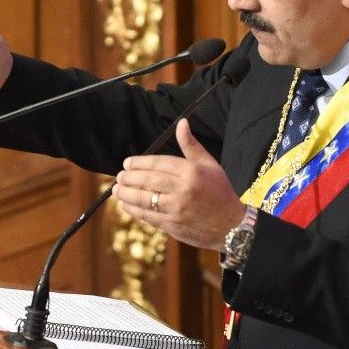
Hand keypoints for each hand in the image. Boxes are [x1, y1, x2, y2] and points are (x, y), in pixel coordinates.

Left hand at [113, 120, 247, 250]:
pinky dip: (135, 211)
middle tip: (119, 176)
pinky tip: (127, 205)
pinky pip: (149, 217)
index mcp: (191, 172)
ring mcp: (177, 210)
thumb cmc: (220, 192)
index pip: (159, 164)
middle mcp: (183, 190)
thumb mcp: (210, 164)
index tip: (127, 163)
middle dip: (130, 178)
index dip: (140, 163)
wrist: (231, 225)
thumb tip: (181, 122)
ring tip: (117, 189)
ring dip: (127, 195)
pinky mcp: (173, 226)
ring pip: (145, 200)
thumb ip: (191, 145)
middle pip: (149, 181)